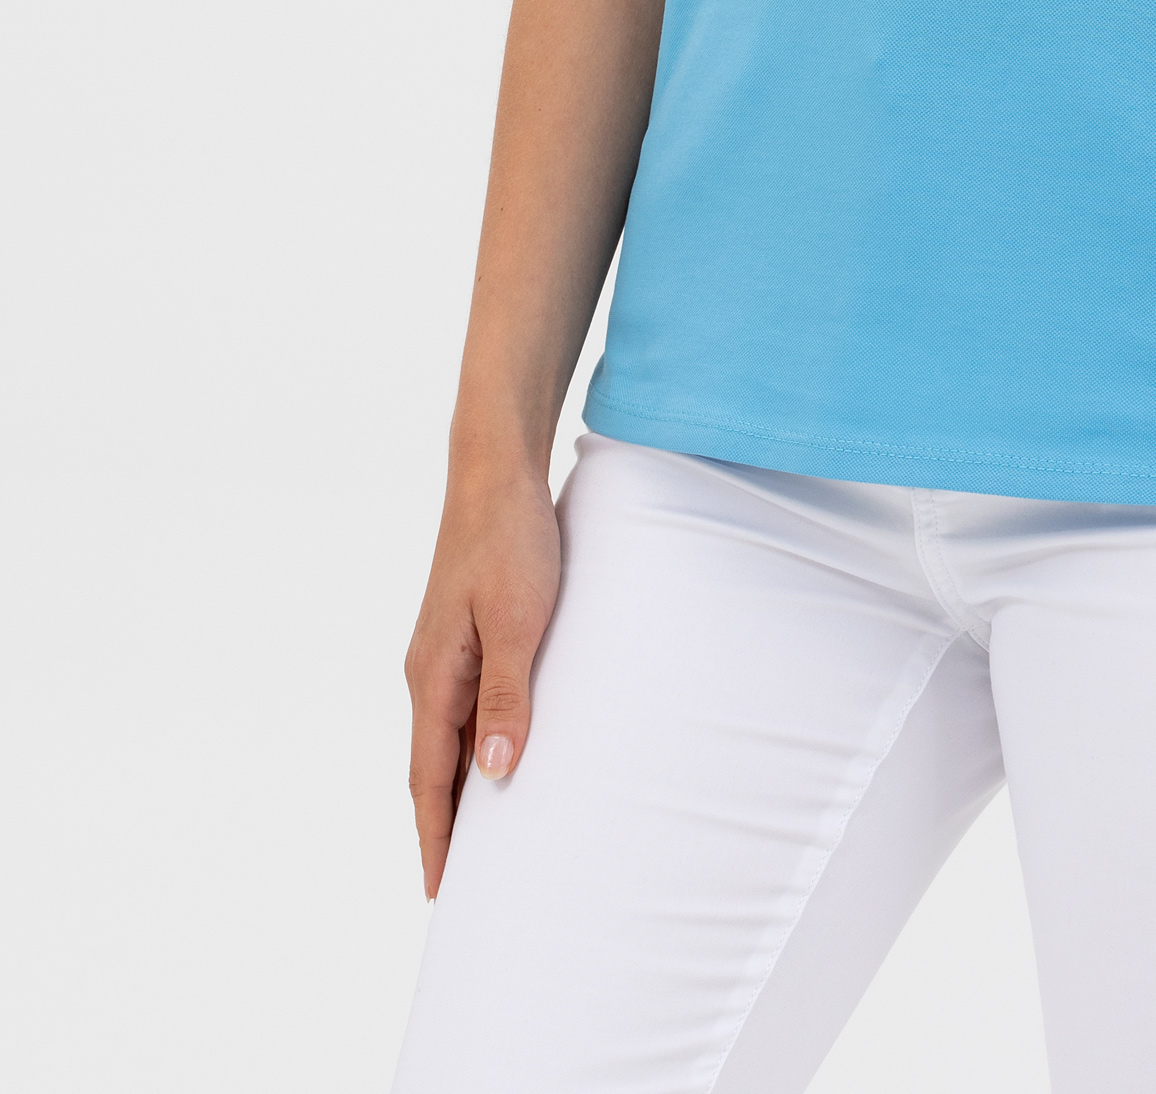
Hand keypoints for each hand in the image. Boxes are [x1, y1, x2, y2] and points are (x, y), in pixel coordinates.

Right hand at [403, 457, 561, 900]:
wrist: (497, 471)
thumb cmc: (510, 540)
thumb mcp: (518, 621)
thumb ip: (507, 696)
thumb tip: (493, 773)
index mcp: (433, 677)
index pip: (428, 779)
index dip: (436, 837)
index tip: (441, 893)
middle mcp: (430, 671)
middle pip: (433, 767)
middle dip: (445, 826)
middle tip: (466, 885)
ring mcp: (446, 651)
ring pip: (450, 737)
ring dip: (462, 786)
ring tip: (488, 837)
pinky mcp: (467, 632)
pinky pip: (467, 706)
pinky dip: (477, 743)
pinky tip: (502, 752)